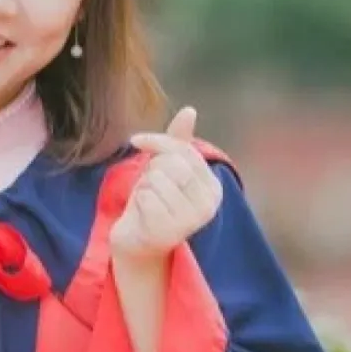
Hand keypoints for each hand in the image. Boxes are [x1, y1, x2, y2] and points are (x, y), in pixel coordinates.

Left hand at [109, 106, 222, 262]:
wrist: (138, 241)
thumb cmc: (153, 201)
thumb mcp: (164, 168)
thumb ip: (177, 141)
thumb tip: (190, 110)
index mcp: (213, 188)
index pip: (184, 149)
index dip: (156, 141)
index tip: (137, 141)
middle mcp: (209, 206)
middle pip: (170, 164)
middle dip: (150, 171)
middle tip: (150, 188)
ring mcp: (190, 221)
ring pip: (156, 179)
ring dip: (142, 188)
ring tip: (147, 203)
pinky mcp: (168, 231)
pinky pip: (145, 197)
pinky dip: (137, 202)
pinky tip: (142, 214)